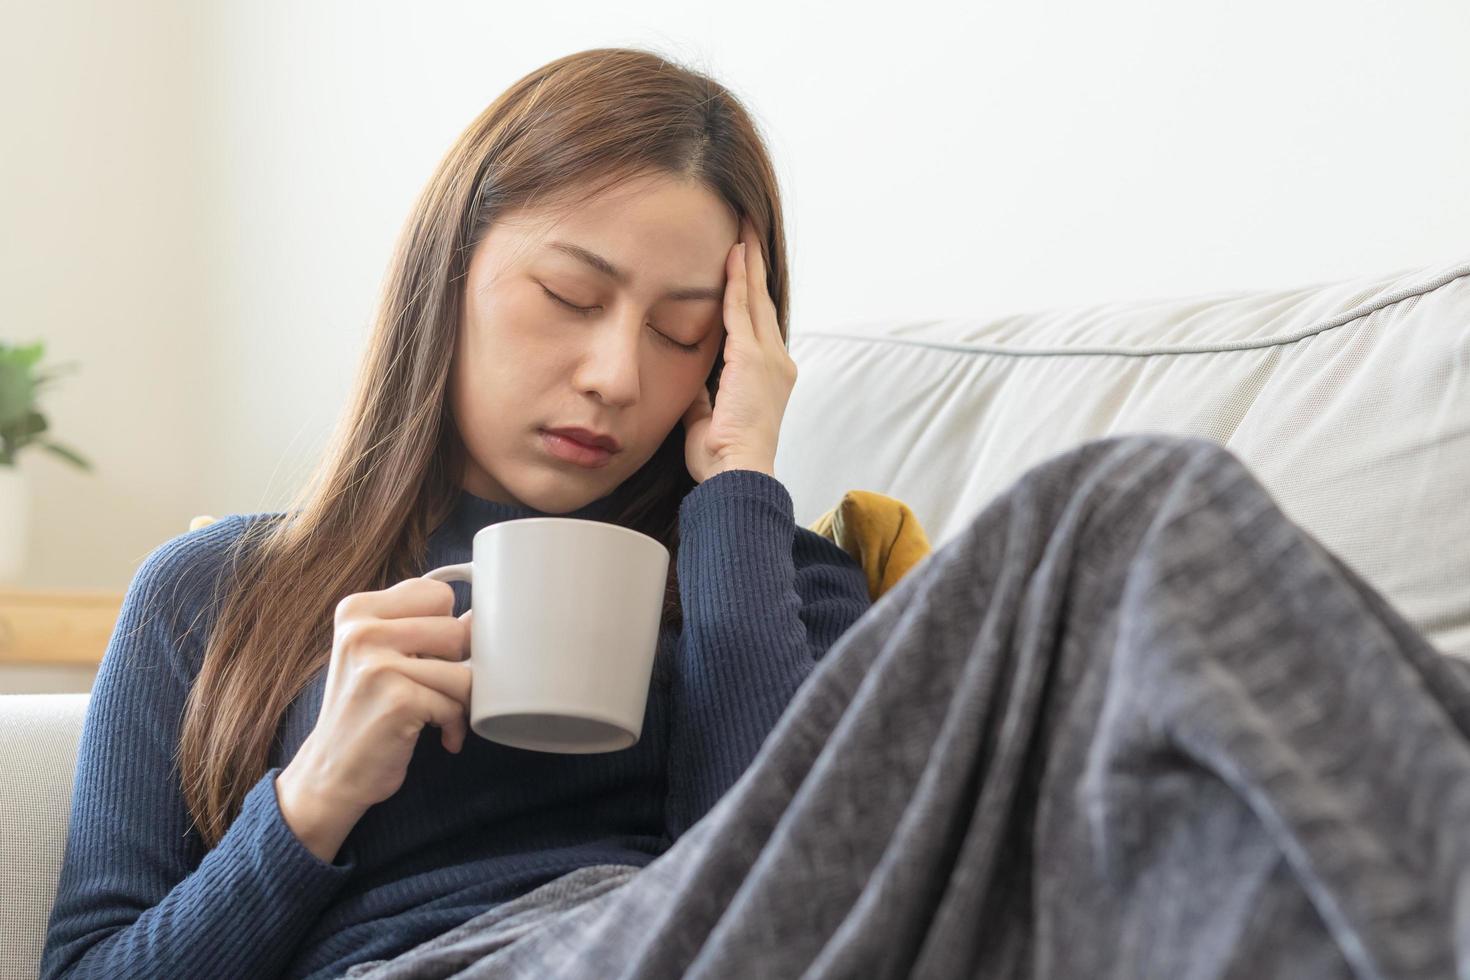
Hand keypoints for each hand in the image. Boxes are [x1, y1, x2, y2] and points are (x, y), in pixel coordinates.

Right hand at [276, 578, 471, 860]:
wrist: (331, 772)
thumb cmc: (365, 711)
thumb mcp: (379, 654)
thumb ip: (419, 627)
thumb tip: (478, 616)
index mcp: (356, 610)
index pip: (437, 594)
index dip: (444, 627)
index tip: (428, 655)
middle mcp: (361, 631)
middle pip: (456, 630)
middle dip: (457, 664)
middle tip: (434, 688)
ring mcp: (378, 665)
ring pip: (463, 670)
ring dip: (460, 699)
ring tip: (438, 713)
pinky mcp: (398, 700)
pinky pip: (456, 703)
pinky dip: (455, 724)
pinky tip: (439, 735)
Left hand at [682, 214, 797, 483]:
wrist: (736, 475)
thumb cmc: (722, 458)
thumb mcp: (708, 418)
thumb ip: (703, 395)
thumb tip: (692, 385)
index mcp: (767, 377)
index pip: (756, 322)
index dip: (748, 291)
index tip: (740, 263)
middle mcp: (776, 361)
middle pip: (763, 301)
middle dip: (754, 264)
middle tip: (747, 229)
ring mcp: (768, 358)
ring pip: (755, 298)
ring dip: (747, 262)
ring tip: (742, 229)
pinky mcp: (752, 359)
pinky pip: (741, 310)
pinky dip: (737, 281)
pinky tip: (732, 255)